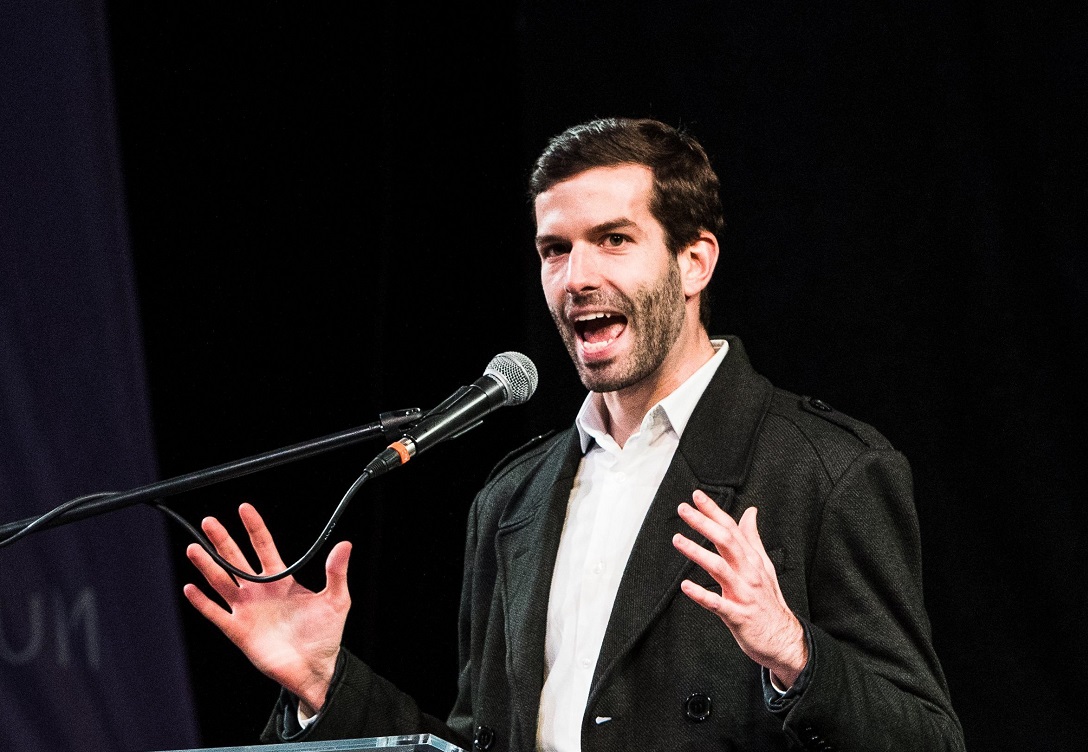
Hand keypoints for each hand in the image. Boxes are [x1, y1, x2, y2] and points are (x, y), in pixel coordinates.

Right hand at [183, 502, 351, 714]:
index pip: (263, 546)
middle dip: (222, 540)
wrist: (315, 668)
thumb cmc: (326, 634)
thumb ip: (337, 572)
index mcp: (281, 579)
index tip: (244, 507)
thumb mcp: (336, 599)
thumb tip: (345, 544)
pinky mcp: (238, 631)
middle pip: (236, 559)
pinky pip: (216, 614)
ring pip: (221, 582)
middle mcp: (259, 591)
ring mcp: (246, 610)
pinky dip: (202, 602)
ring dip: (207, 566)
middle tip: (208, 521)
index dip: (254, 527)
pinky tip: (190, 588)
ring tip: (193, 548)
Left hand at [672, 490, 807, 686]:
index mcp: (752, 560)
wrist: (783, 638)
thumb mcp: (764, 566)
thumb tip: (751, 512)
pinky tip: (686, 586)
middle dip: (704, 523)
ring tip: (677, 540)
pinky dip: (702, 594)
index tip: (697, 496)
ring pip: (720, 568)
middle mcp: (749, 573)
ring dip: (698, 553)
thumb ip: (753, 538)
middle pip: (726, 541)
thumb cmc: (769, 600)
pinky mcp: (739, 616)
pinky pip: (718, 604)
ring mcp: (744, 594)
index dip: (714, 511)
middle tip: (683, 509)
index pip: (732, 528)